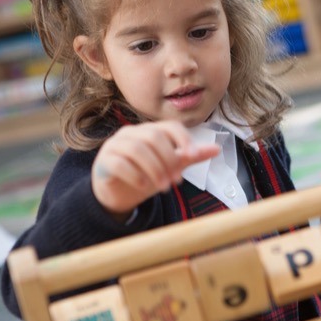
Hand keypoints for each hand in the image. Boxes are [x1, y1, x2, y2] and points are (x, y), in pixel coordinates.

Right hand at [92, 120, 219, 217]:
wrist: (117, 194)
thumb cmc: (144, 175)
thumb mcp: (170, 167)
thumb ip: (189, 157)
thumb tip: (216, 149)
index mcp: (149, 131)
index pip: (169, 126)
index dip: (183, 139)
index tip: (193, 156)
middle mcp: (131, 133)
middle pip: (154, 136)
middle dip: (169, 159)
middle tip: (176, 181)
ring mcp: (115, 145)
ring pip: (136, 148)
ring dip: (154, 168)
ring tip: (163, 186)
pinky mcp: (103, 161)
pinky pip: (118, 162)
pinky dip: (135, 174)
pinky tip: (144, 186)